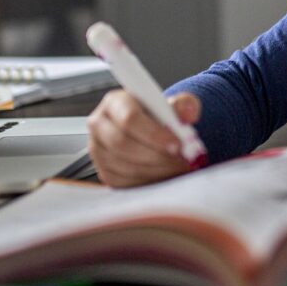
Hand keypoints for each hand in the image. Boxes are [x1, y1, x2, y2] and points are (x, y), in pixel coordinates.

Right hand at [87, 90, 201, 186]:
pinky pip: (125, 183)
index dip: (154, 133)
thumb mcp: (173, 105)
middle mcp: (99, 124)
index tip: (177, 145)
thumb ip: (184, 105)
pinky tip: (165, 174)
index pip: (129, 118)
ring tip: (178, 166)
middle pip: (123, 144)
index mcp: (115, 102)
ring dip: (157, 170)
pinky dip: (149, 181)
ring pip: (125, 166)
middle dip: (157, 155)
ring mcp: (98, 150)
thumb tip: (189, 113)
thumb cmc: (159, 117)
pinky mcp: (104, 172)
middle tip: (182, 160)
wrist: (152, 134)